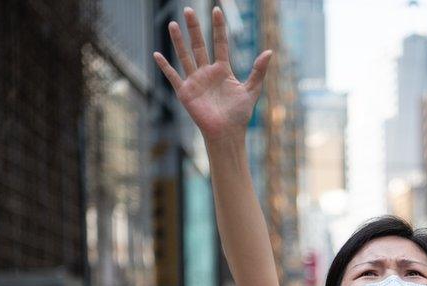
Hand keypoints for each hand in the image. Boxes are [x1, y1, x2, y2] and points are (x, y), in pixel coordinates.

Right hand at [153, 7, 271, 141]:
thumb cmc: (239, 115)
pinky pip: (173, 76)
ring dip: (178, 41)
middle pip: (199, 45)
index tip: (216, 10)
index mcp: (223, 70)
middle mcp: (207, 72)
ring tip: (173, 24)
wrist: (227, 133)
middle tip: (188, 9)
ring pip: (185, 56)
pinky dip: (165, 66)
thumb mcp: (252, 90)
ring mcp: (195, 81)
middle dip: (194, 28)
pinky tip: (157, 54)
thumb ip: (259, 71)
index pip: (220, 43)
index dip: (218, 27)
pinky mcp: (185, 92)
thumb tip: (269, 51)